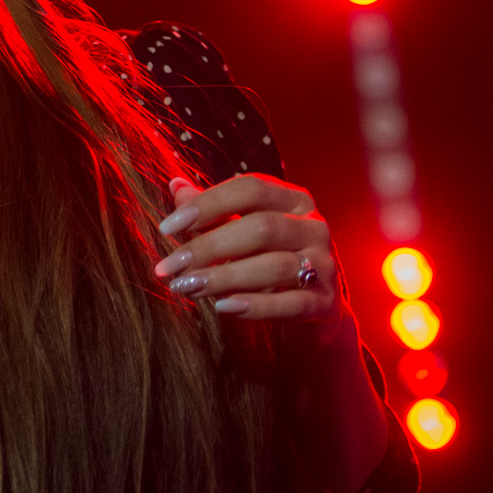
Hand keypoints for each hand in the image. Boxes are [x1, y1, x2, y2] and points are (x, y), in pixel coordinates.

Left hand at [152, 174, 343, 321]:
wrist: (313, 306)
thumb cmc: (266, 256)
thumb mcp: (241, 229)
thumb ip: (212, 211)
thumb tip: (176, 185)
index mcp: (292, 199)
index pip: (249, 189)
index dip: (207, 204)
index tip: (166, 227)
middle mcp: (313, 226)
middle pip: (260, 228)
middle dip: (208, 247)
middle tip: (170, 266)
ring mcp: (325, 265)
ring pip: (274, 266)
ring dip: (224, 277)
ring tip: (186, 287)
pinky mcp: (326, 302)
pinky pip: (291, 303)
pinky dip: (255, 305)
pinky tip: (222, 307)